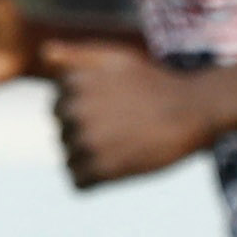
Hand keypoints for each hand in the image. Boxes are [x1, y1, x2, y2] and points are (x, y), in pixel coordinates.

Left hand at [43, 41, 216, 187]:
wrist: (193, 109)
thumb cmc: (154, 82)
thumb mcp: (114, 57)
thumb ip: (76, 55)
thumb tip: (44, 53)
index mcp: (72, 86)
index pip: (58, 108)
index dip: (85, 110)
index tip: (112, 107)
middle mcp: (74, 112)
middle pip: (63, 133)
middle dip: (85, 133)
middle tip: (121, 128)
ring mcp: (87, 142)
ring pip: (69, 158)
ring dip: (90, 157)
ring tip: (123, 145)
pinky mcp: (102, 170)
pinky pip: (78, 182)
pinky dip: (93, 179)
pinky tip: (117, 166)